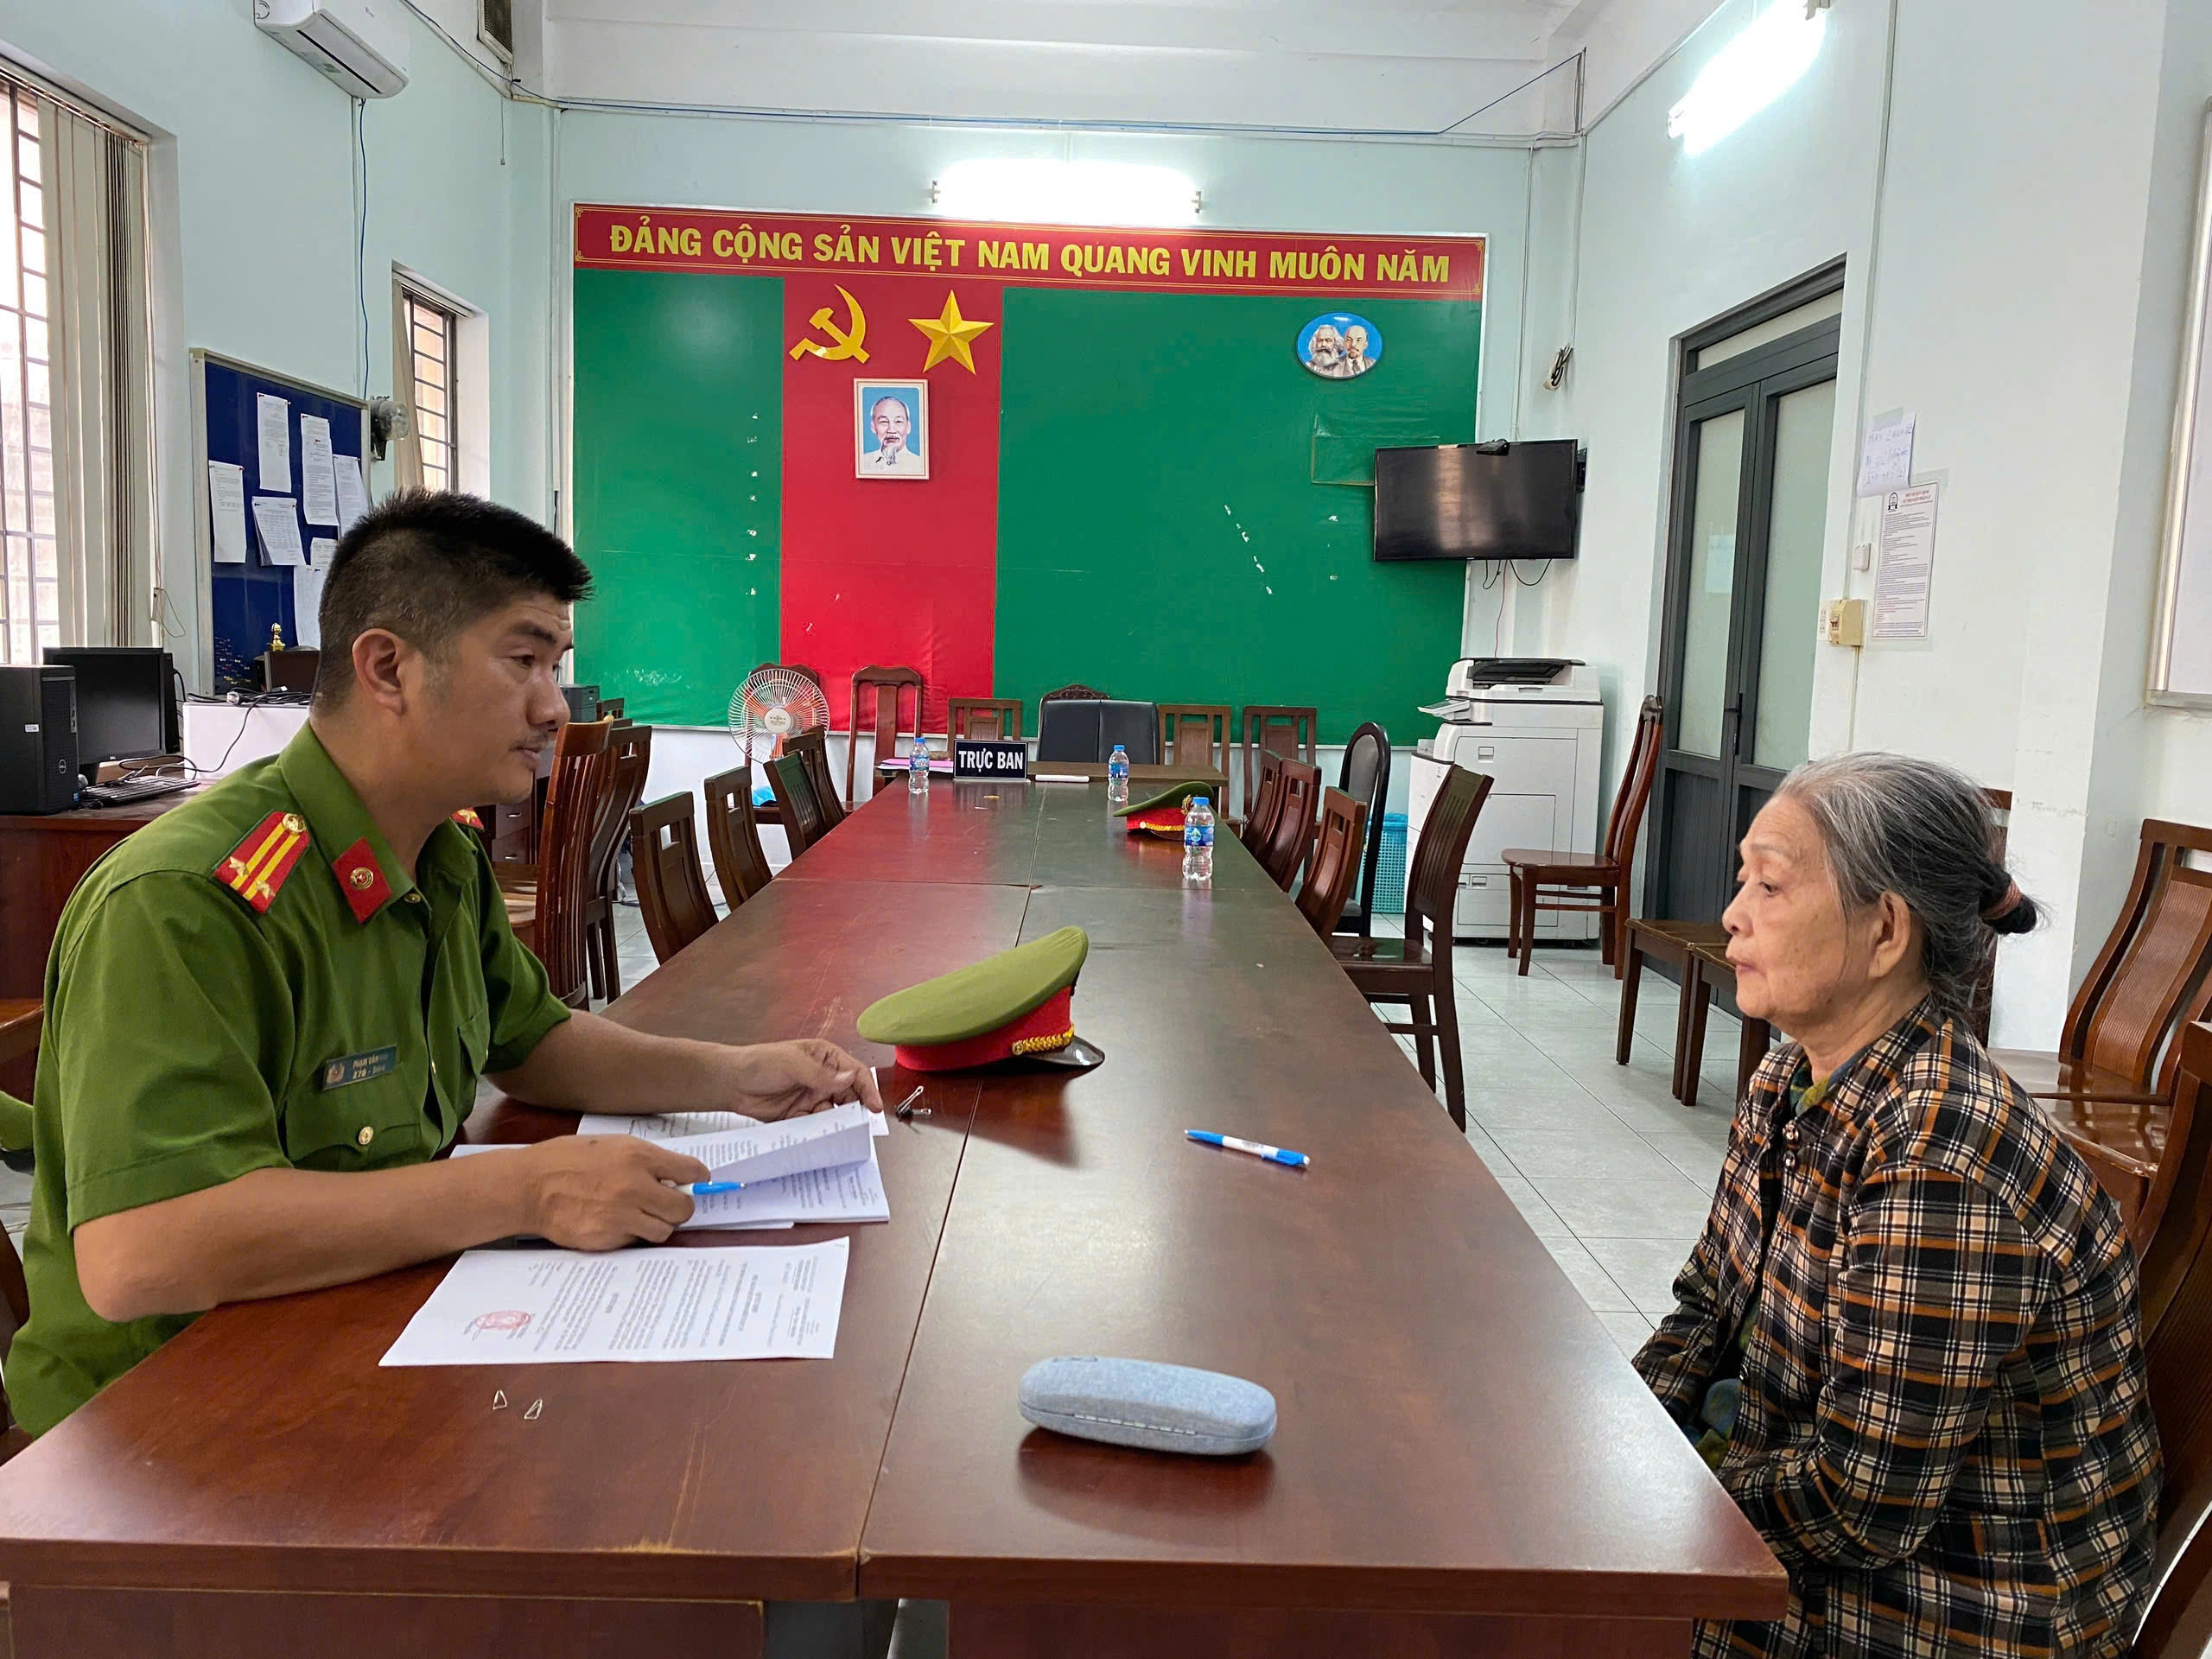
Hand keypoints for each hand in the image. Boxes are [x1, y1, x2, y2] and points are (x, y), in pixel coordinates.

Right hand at [517, 1136, 707, 1248]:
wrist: (529, 1186)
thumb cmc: (568, 1159)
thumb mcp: (612, 1145)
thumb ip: (645, 1160)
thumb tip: (674, 1177)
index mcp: (638, 1157)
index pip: (691, 1171)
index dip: (698, 1178)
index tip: (697, 1181)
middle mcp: (634, 1187)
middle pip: (683, 1209)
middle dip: (680, 1207)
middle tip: (669, 1203)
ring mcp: (620, 1216)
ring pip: (663, 1231)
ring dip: (657, 1223)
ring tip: (640, 1214)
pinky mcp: (606, 1239)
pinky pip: (634, 1242)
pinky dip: (630, 1234)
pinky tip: (614, 1222)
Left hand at [722, 1039, 884, 1119]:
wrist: (731, 1082)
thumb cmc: (761, 1063)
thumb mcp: (793, 1064)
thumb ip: (822, 1075)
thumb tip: (850, 1078)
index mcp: (825, 1058)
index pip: (854, 1072)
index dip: (867, 1089)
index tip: (875, 1107)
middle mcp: (822, 1078)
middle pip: (848, 1096)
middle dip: (854, 1110)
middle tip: (858, 1125)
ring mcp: (811, 1097)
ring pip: (834, 1114)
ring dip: (837, 1123)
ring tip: (837, 1133)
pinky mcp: (799, 1115)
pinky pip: (816, 1126)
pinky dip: (819, 1133)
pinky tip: (819, 1138)